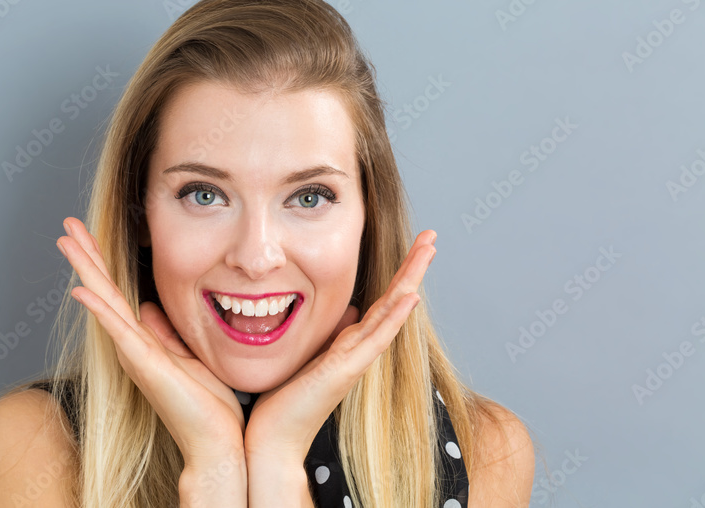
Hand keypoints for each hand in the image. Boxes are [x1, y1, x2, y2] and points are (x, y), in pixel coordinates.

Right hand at [57, 217, 245, 464]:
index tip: (90, 235)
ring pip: (105, 304)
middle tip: (67, 225)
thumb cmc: (209, 405)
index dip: (104, 265)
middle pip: (103, 292)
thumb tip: (150, 308)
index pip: (119, 295)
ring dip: (86, 271)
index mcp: (145, 342)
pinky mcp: (145, 366)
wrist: (217, 441)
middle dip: (87, 257)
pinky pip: (119, 332)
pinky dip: (101, 310)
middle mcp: (134, 346)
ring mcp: (136, 355)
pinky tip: (83, 290)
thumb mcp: (188, 355)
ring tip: (67, 241)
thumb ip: (166, 333)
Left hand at [243, 229, 436, 463]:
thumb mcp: (307, 353)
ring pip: (392, 312)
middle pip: (395, 300)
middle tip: (432, 236)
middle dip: (413, 267)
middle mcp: (359, 349)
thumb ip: (328, 332)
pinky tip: (410, 296)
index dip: (400, 273)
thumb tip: (346, 308)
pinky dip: (395, 316)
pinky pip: (376, 339)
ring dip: (411, 280)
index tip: (416, 246)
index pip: (383, 301)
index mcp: (349, 343)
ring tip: (429, 251)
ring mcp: (356, 360)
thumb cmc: (283, 402)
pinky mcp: (346, 371)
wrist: (272, 440)